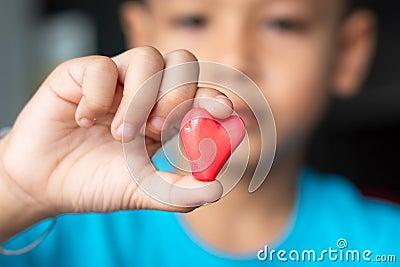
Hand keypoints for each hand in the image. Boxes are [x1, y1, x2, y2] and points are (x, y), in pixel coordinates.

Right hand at [0, 47, 232, 239]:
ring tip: (121, 135)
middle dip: (178, 93)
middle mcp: (145, 91)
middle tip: (160, 128)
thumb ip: (179, 192)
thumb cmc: (96, 182)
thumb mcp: (143, 191)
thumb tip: (217, 188)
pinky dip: (98, 95)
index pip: (199, 90)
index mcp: (165, 114)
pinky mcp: (79, 74)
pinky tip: (85, 120)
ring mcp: (114, 80)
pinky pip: (100, 66)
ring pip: (146, 57)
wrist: (46, 184)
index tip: (223, 108)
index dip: (212, 95)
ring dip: (139, 99)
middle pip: (181, 62)